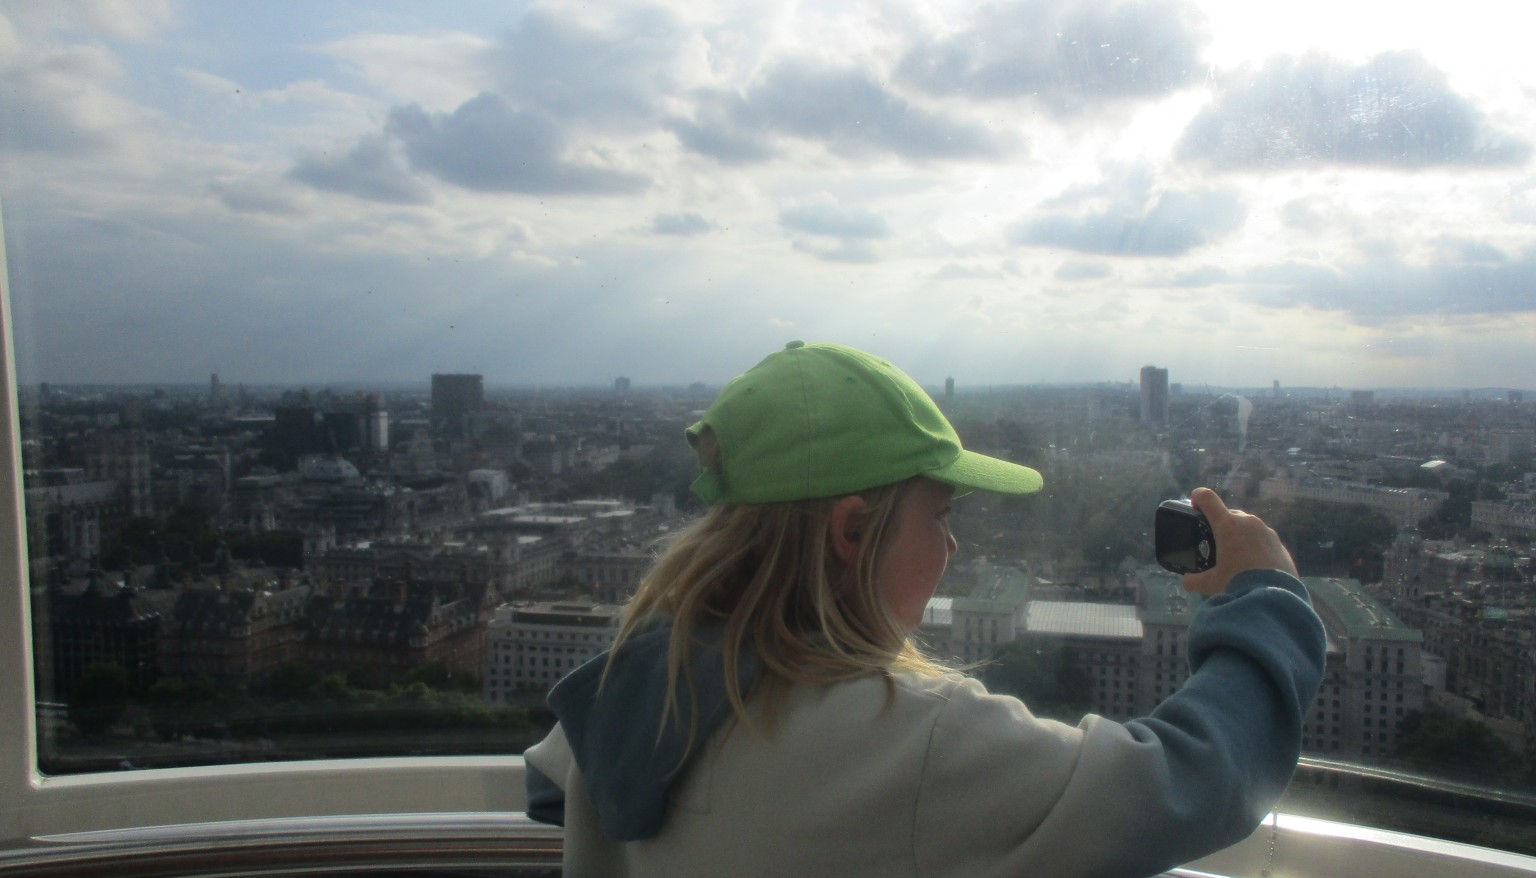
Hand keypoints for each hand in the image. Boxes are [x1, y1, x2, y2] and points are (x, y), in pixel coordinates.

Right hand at [1181, 487, 1296, 596]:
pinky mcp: (1281, 545)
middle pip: (1230, 514)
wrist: (1273, 597)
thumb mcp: (1210, 584)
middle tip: (1216, 544)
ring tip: (1238, 559)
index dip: (1198, 497)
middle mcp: (1249, 522)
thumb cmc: (1237, 583)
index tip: (1194, 505)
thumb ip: (1194, 580)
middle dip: (1221, 524)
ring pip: (1249, 527)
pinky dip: (1257, 549)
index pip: (1207, 498)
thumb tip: (1188, 581)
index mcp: (1227, 525)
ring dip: (1241, 537)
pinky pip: (1264, 541)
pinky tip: (1255, 568)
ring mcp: (1267, 532)